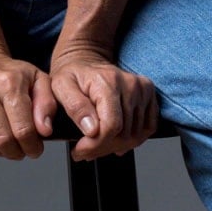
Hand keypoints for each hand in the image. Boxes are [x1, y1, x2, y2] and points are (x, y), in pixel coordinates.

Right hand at [0, 48, 57, 158]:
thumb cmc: (8, 72)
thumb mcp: (37, 79)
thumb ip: (47, 103)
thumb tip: (44, 130)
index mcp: (9, 82)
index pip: (23, 130)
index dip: (32, 147)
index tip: (34, 150)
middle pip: (0, 139)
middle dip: (13, 152)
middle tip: (17, 151)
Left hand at [49, 45, 157, 160]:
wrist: (85, 60)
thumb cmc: (72, 74)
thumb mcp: (61, 87)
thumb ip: (75, 107)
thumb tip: (91, 129)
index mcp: (108, 82)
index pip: (111, 126)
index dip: (94, 145)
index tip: (79, 150)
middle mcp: (130, 84)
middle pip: (123, 134)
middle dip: (101, 148)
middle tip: (84, 149)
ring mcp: (142, 89)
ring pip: (135, 135)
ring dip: (115, 146)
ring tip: (97, 143)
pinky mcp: (149, 94)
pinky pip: (148, 128)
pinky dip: (133, 139)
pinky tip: (116, 138)